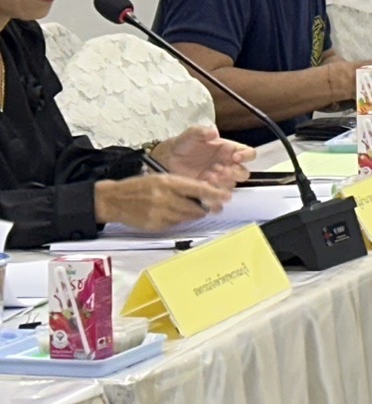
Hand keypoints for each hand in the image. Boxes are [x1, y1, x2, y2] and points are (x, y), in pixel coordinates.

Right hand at [95, 173, 229, 229]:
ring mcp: (159, 213)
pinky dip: (178, 220)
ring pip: (187, 217)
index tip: (226, 197)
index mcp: (167, 182)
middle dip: (204, 207)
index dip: (214, 194)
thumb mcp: (160, 178)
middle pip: (195, 207)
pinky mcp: (155, 225)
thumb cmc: (138, 187)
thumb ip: (181, 185)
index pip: (198, 188)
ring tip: (189, 209)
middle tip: (208, 206)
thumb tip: (202, 192)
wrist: (113, 200)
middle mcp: (165, 198)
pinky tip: (172, 214)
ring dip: (192, 214)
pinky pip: (175, 224)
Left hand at [154, 125, 253, 189]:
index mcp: (229, 150)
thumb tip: (213, 133)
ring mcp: (218, 179)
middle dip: (235, 174)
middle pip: (243, 173)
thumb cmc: (183, 144)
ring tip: (210, 180)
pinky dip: (214, 198)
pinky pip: (217, 198)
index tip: (235, 157)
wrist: (166, 159)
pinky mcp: (208, 190)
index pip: (249, 154)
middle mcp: (228, 165)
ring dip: (223, 185)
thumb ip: (201, 131)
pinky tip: (205, 191)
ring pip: (231, 186)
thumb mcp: (191, 134)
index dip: (246, 156)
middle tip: (222, 171)